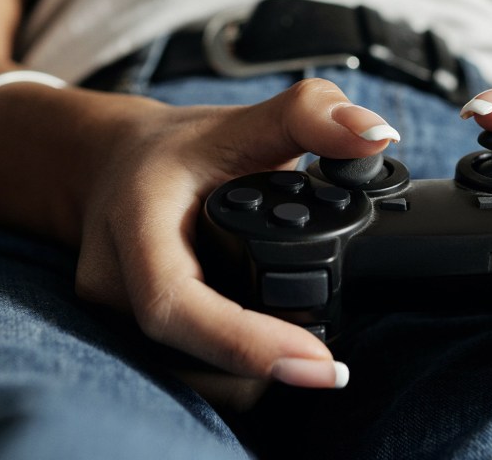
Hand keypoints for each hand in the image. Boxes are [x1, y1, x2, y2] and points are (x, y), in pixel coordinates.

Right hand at [71, 78, 399, 390]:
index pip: (174, 303)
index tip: (319, 363)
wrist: (117, 165)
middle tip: (329, 363)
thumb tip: (377, 134)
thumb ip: (313, 116)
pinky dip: (231, 369)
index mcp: (135, 222)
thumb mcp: (244, 119)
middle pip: (187, 355)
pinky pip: (185, 371)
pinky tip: (267, 349)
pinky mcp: (130, 337)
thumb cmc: (177, 146)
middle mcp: (113, 280)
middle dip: (262, 366)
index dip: (244, 344)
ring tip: (302, 352)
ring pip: (187, 376)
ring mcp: (114, 316)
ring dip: (248, 375)